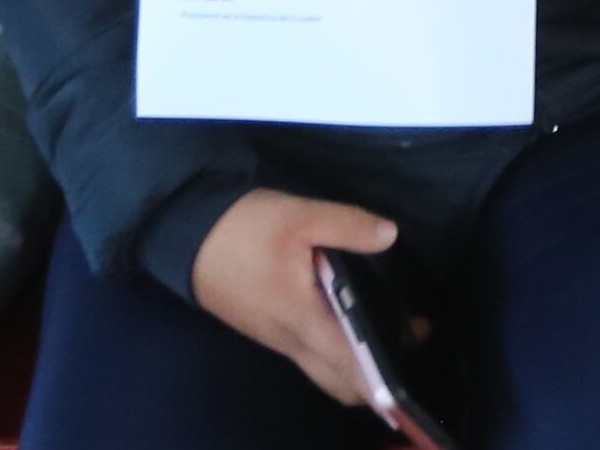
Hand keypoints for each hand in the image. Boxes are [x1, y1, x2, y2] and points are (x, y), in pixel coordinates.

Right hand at [191, 188, 400, 406]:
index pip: (351, 368)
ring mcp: (276, 338)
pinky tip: (349, 319)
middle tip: (408, 339)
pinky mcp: (267, 328)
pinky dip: (335, 349)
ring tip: (388, 327)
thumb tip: (389, 235)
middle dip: (376, 376)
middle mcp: (291, 341)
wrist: (184, 233)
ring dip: (356, 362)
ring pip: (324, 369)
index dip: (384, 376)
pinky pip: (309, 353)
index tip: (415, 351)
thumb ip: (347, 226)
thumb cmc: (243, 229)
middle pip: (339, 382)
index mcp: (303, 321)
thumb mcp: (298, 216)